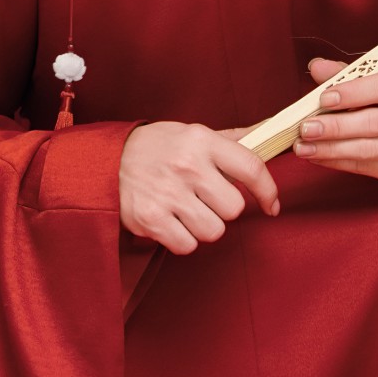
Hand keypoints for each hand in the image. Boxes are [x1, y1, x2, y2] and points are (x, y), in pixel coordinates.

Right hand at [119, 121, 279, 254]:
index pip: (251, 167)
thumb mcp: (192, 132)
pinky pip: (187, 245)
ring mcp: (168, 193)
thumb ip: (231, 139)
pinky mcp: (151, 218)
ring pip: (213, 231)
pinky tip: (171, 221)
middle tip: (205, 198)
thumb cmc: (157, 146)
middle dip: (223, 208)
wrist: (107, 159)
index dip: (268, 191)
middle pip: (234, 208)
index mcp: (201, 140)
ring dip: (204, 226)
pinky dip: (182, 239)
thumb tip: (269, 131)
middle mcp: (187, 166)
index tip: (270, 204)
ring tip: (186, 210)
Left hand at [290, 58, 377, 185]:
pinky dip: (337, 162)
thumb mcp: (376, 76)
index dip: (353, 93)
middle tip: (305, 128)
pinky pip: (366, 168)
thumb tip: (316, 67)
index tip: (324, 98)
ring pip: (369, 150)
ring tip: (302, 146)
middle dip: (336, 127)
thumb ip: (346, 72)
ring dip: (331, 149)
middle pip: (375, 123)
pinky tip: (317, 155)